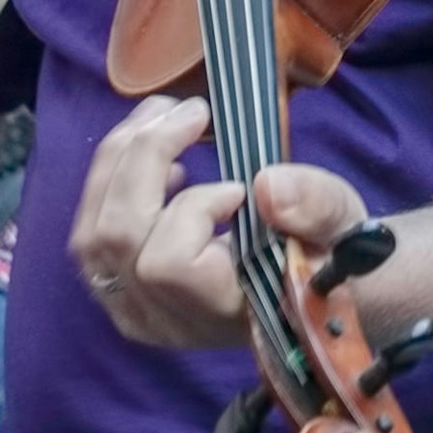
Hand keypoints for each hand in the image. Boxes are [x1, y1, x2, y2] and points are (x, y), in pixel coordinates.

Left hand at [73, 95, 373, 354]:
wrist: (316, 291)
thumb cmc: (330, 253)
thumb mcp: (342, 223)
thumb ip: (314, 206)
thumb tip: (267, 184)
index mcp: (222, 312)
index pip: (168, 264)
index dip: (193, 210)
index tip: (237, 188)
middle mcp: (167, 321)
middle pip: (116, 237)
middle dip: (144, 157)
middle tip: (191, 111)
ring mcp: (136, 312)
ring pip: (91, 234)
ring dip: (119, 162)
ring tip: (162, 118)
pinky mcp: (121, 294)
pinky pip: (89, 237)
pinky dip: (110, 185)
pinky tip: (153, 161)